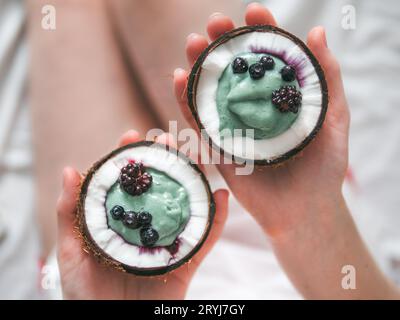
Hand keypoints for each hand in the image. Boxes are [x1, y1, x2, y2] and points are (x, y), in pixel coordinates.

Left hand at [56, 130, 228, 298]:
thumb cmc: (85, 295)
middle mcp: (146, 229)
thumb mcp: (70, 252)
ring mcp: (167, 244)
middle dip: (166, 162)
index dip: (130, 159)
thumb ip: (69, 213)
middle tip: (168, 140)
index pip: (126, 184)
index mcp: (120, 223)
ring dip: (194, 181)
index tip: (132, 135)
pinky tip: (221, 197)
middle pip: (159, 190)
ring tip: (197, 157)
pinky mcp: (185, 264)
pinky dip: (217, 219)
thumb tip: (70, 170)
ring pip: (185, 207)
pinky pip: (205, 240)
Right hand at [173, 3, 349, 237]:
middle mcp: (253, 107)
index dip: (259, 31)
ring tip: (193, 42)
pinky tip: (178, 78)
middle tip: (214, 23)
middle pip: (233, 69)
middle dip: (222, 42)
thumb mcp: (335, 117)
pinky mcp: (217, 148)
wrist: (306, 209)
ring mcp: (233, 126)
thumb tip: (318, 31)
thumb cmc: (324, 166)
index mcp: (279, 96)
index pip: (267, 56)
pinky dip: (185, 100)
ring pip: (210, 91)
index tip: (252, 11)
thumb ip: (328, 77)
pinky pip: (197, 122)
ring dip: (198, 66)